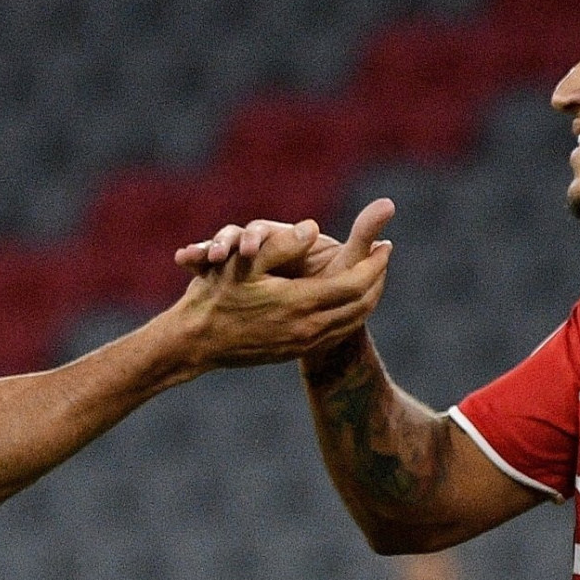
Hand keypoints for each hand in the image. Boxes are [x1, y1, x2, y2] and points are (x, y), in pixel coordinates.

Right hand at [168, 196, 393, 372]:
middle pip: (361, 304)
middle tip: (383, 257)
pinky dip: (350, 314)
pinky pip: (336, 333)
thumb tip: (313, 228)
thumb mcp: (242, 263)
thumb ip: (280, 245)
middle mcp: (306, 327)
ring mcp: (301, 343)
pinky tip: (348, 301)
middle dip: (377, 279)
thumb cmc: (213, 297)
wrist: (194, 342)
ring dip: (367, 298)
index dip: (375, 263)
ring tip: (372, 276)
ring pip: (351, 321)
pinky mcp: (293, 351)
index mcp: (299, 303)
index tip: (386, 245)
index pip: (355, 283)